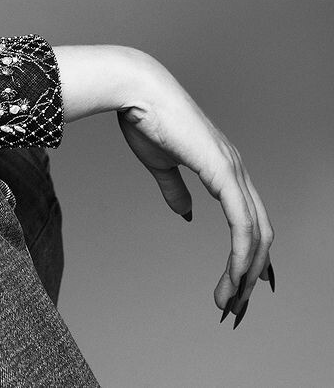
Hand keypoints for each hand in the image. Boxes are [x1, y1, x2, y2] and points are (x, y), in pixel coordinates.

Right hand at [116, 56, 273, 325]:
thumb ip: (175, 189)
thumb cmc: (143, 117)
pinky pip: (243, 224)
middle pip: (261, 232)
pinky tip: (235, 277)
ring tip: (231, 302)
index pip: (250, 218)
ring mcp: (233, 169)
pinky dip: (241, 255)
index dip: (251, 254)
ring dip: (246, 273)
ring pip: (257, 234)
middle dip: (251, 274)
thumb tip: (187, 215)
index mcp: (223, 165)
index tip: (243, 285)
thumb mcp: (161, 163)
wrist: (134, 89)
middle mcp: (236, 168)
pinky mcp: (223, 172)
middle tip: (236, 306)